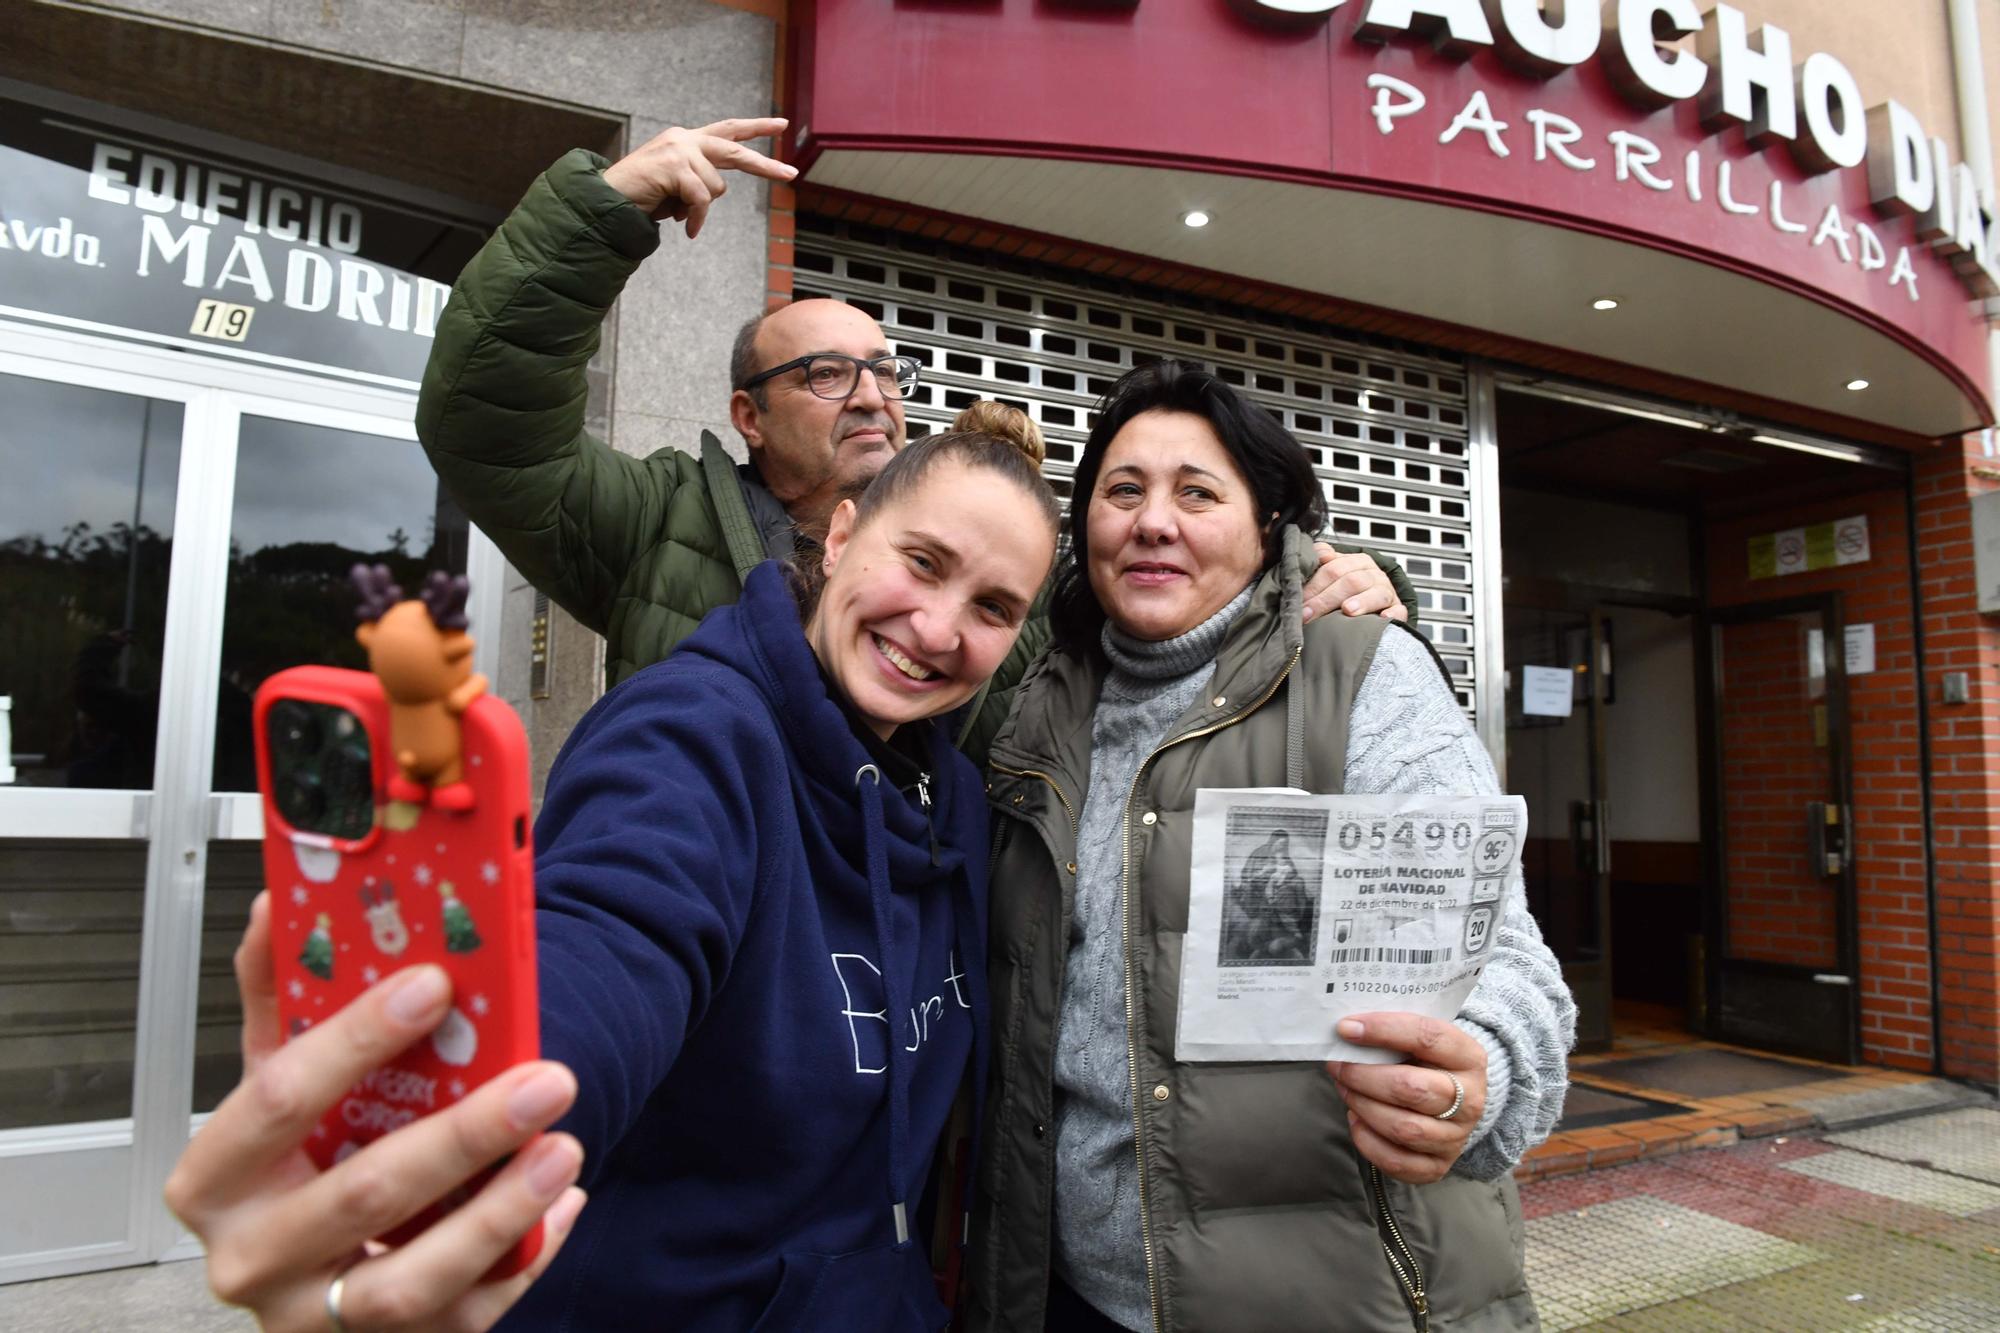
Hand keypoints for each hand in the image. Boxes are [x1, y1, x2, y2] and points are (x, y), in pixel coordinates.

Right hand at [166, 894, 585, 1331]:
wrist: (305, 1276)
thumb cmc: (297, 1167)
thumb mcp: (276, 1086)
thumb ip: (279, 997)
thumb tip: (281, 899)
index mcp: (216, 1177)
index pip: (278, 1099)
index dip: (357, 1038)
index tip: (436, 983)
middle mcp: (252, 1258)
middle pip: (360, 1196)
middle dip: (462, 1136)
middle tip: (545, 1077)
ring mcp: (314, 1318)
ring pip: (408, 1283)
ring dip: (497, 1213)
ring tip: (563, 1146)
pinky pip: (464, 1318)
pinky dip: (522, 1257)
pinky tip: (563, 1200)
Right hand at [603, 118, 798, 236]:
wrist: (606, 200)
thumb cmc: (639, 198)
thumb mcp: (675, 187)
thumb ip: (697, 182)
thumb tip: (715, 192)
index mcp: (686, 141)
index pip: (727, 129)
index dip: (755, 127)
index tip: (781, 124)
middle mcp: (684, 139)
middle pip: (734, 150)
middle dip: (764, 165)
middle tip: (791, 174)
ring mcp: (679, 149)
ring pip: (716, 187)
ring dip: (699, 209)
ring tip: (674, 213)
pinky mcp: (674, 165)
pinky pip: (701, 200)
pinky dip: (695, 219)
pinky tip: (685, 228)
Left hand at [1301, 543, 1408, 623]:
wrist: (1379, 601)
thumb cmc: (1350, 588)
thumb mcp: (1336, 571)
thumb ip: (1322, 561)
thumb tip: (1317, 553)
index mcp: (1356, 562)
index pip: (1333, 569)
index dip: (1314, 585)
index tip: (1299, 601)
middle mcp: (1373, 574)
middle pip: (1350, 581)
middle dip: (1326, 599)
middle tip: (1309, 614)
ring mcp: (1387, 592)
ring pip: (1375, 593)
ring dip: (1361, 601)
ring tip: (1347, 610)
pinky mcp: (1398, 610)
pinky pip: (1398, 611)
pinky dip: (1392, 614)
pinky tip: (1382, 619)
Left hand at [1326, 1012, 1485, 1183]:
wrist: (1457, 1101)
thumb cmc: (1428, 1063)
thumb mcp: (1423, 1041)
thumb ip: (1393, 1033)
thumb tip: (1347, 1031)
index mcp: (1468, 1057)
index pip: (1427, 1037)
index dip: (1383, 1030)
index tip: (1346, 1028)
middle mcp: (1470, 1100)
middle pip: (1411, 1089)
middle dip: (1364, 1076)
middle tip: (1338, 1066)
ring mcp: (1456, 1137)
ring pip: (1403, 1128)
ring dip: (1363, 1106)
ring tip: (1345, 1090)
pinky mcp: (1439, 1165)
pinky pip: (1397, 1161)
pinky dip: (1367, 1141)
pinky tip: (1356, 1120)